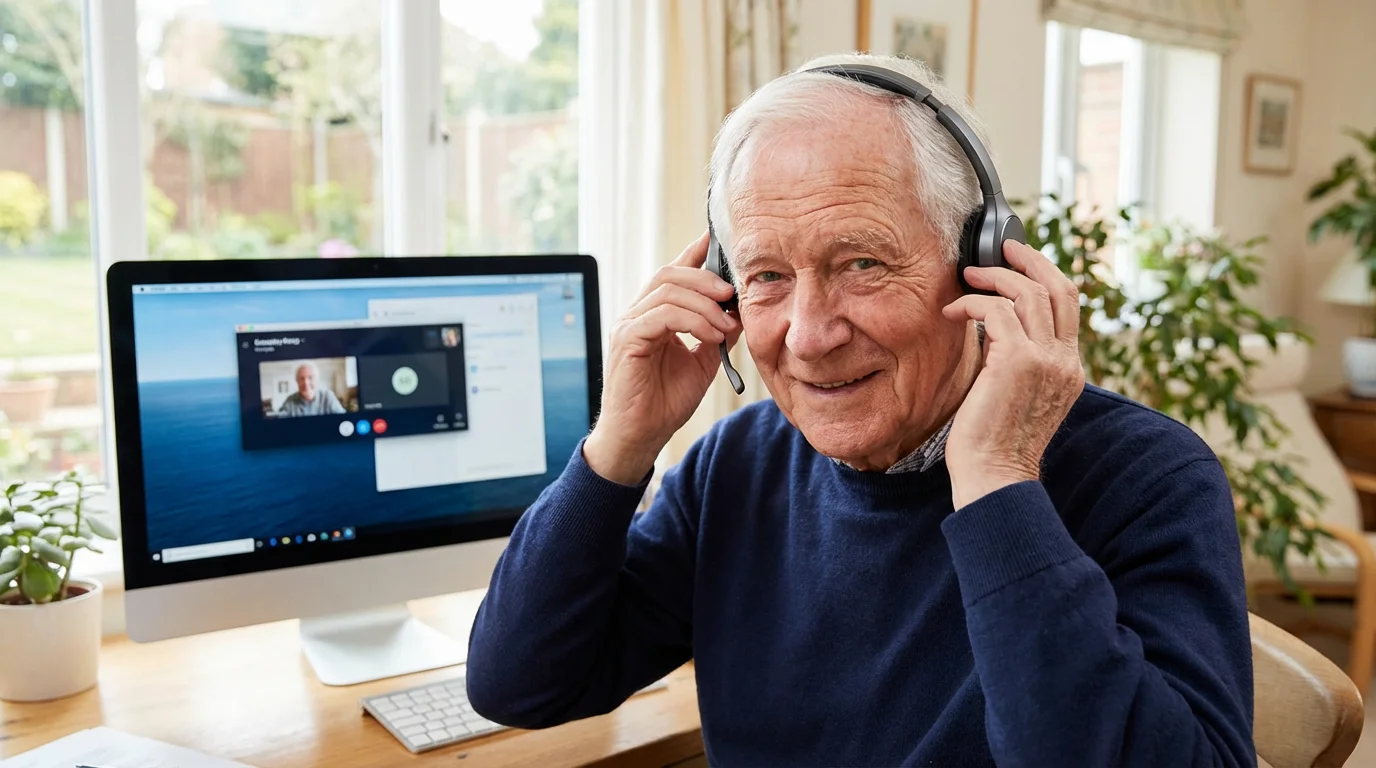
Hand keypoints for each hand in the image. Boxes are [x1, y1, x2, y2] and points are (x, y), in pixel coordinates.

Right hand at [584, 231, 742, 483]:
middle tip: (733, 294)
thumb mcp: (702, 361)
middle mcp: (637, 313)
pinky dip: (692, 321)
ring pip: (667, 290)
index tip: (721, 237)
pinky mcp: (627, 340)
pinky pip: (661, 315)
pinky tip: (710, 336)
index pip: (674, 271)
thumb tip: (740, 311)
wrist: (641, 437)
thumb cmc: (665, 402)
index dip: (697, 251)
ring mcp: (628, 325)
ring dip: (705, 304)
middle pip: (670, 272)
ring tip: (726, 325)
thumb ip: (716, 332)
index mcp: (654, 314)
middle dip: (707, 277)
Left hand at [941, 240, 1084, 508]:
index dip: (1045, 274)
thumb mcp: (1019, 396)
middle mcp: (1065, 360)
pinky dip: (972, 302)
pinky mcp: (1017, 361)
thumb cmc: (995, 443)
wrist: (995, 477)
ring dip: (993, 278)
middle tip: (1000, 250)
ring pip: (1028, 292)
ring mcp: (1045, 359)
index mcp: (1069, 368)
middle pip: (1059, 287)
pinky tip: (952, 312)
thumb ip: (1019, 361)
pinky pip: (996, 310)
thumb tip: (995, 329)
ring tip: (966, 279)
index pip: (1069, 305)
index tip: (1017, 263)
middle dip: (1029, 260)